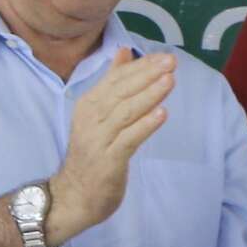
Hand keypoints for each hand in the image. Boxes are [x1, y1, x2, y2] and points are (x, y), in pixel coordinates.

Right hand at [48, 48, 173, 236]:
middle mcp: (91, 118)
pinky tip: (162, 114)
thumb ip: (111, 83)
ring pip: (126, 112)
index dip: (140, 66)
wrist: (75, 194)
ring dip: (149, 95)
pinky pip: (129, 139)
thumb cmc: (92, 152)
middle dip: (147, 75)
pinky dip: (145, 125)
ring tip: (170, 81)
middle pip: (121, 91)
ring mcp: (98, 139)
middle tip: (171, 62)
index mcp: (89, 103)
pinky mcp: (108, 160)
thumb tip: (124, 51)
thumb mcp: (99, 113)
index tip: (163, 56)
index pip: (116, 79)